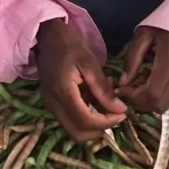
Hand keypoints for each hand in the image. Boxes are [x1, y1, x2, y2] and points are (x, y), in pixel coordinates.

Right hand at [36, 19, 126, 141]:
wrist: (46, 35)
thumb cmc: (68, 44)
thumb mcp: (89, 61)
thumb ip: (102, 88)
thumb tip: (119, 109)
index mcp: (63, 93)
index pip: (85, 122)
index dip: (106, 123)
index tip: (122, 113)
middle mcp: (54, 105)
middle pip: (78, 133)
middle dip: (100, 129)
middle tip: (116, 113)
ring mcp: (51, 105)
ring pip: (74, 128)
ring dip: (94, 122)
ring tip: (108, 102)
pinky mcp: (53, 102)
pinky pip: (71, 118)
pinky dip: (87, 114)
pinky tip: (97, 96)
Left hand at [118, 26, 168, 113]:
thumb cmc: (164, 22)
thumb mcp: (144, 34)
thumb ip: (133, 58)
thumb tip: (123, 82)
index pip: (153, 92)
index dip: (134, 96)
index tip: (122, 89)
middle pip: (160, 104)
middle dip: (140, 103)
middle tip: (127, 92)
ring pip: (166, 104)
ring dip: (149, 103)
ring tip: (137, 89)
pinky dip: (157, 98)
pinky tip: (149, 84)